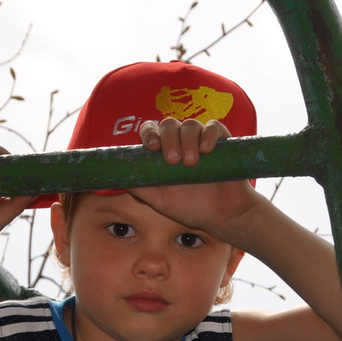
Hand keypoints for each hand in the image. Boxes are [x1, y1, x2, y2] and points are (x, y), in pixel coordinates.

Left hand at [132, 118, 262, 243]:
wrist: (222, 216)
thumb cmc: (191, 207)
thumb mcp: (159, 200)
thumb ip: (140, 187)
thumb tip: (119, 177)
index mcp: (163, 153)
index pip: (151, 131)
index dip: (149, 133)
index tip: (152, 147)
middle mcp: (180, 142)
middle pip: (169, 124)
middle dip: (168, 139)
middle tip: (173, 161)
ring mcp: (201, 140)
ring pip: (190, 124)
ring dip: (187, 140)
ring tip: (191, 163)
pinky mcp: (222, 141)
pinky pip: (213, 126)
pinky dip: (208, 133)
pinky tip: (207, 149)